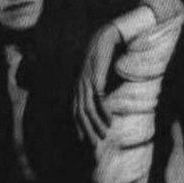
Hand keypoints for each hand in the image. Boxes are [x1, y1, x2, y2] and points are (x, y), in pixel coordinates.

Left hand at [74, 23, 121, 143]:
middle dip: (86, 130)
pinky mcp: (95, 79)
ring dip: (96, 124)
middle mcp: (79, 86)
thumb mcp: (95, 73)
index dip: (78, 125)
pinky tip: (109, 120)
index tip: (83, 139)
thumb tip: (99, 99)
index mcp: (78, 86)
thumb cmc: (102, 56)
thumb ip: (95, 86)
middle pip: (79, 114)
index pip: (74, 110)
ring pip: (88, 110)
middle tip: (94, 143)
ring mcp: (86, 83)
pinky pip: (99, 100)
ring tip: (103, 135)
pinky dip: (104, 112)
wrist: (105, 38)